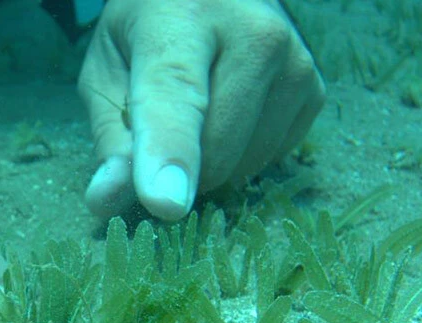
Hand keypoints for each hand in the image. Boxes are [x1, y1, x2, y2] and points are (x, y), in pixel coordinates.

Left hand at [78, 0, 325, 220]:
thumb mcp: (107, 76)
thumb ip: (110, 139)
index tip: (165, 204)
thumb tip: (106, 200)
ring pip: (244, 165)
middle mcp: (252, 31)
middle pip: (214, 149)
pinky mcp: (315, 90)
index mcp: (182, 18)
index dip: (169, 153)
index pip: (175, 94)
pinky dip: (241, 158)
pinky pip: (269, 161)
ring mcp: (294, 61)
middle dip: (179, 170)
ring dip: (210, 165)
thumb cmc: (145, 38)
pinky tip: (230, 115)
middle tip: (160, 131)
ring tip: (199, 110)